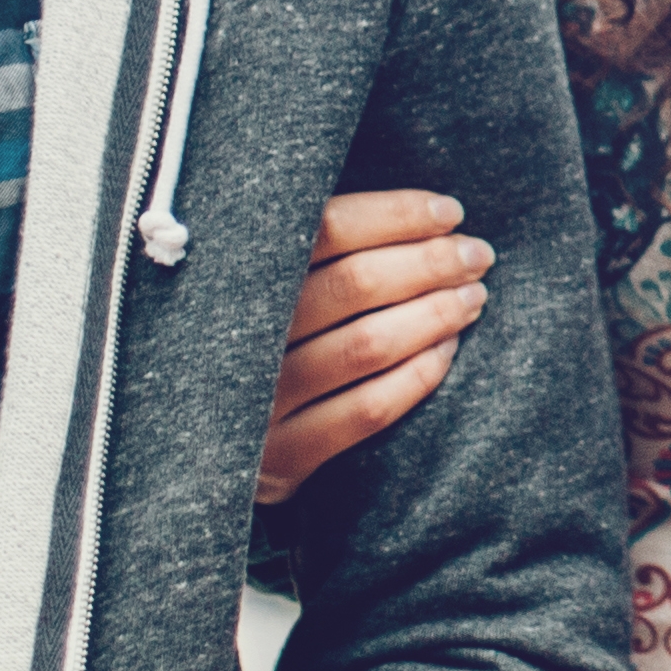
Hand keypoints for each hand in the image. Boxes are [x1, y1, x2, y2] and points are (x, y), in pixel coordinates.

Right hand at [260, 191, 487, 502]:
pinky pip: (369, 409)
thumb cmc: (259, 338)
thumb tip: (428, 214)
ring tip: (473, 296)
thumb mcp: (268, 285)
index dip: (398, 215)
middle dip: (431, 263)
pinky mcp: (281, 459)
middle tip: (476, 255)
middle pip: (355, 284)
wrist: (193, 447)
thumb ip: (320, 247)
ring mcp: (258, 400)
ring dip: (435, 315)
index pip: (328, 228)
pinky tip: (448, 348)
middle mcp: (242, 334)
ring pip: (368, 345)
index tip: (450, 212)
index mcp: (233, 275)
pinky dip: (420, 374)